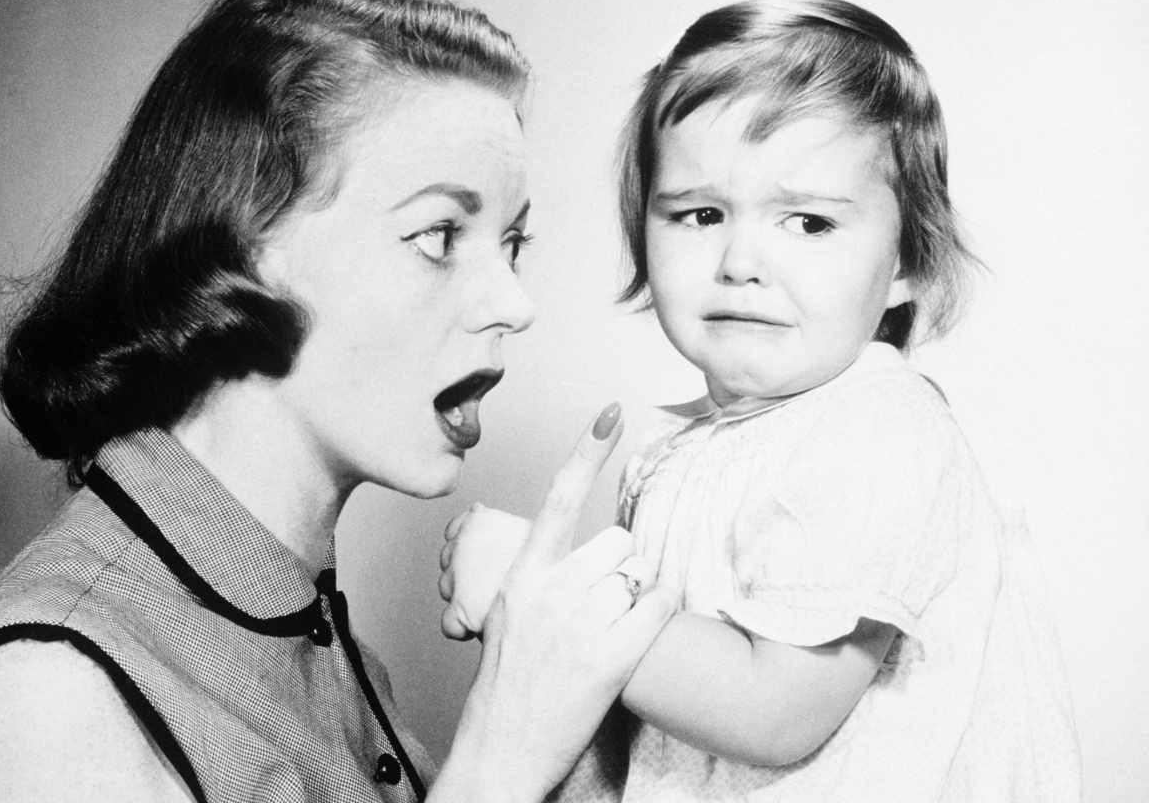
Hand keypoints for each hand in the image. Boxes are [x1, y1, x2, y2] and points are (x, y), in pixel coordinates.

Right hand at [431, 403, 676, 802]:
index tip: (611, 412)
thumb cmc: (506, 683)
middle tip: (600, 607)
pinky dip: (658, 615)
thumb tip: (571, 549)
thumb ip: (536, 577)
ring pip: (637, 575)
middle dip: (619, 569)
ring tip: (607, 633)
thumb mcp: (505, 615)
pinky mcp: (611, 658)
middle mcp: (550, 591)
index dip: (587, 451)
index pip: (558, 497)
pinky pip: (658, 607)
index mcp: (521, 575)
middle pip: (617, 543)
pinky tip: (639, 635)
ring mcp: (580, 624)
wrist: (500, 748)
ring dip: (634, 597)